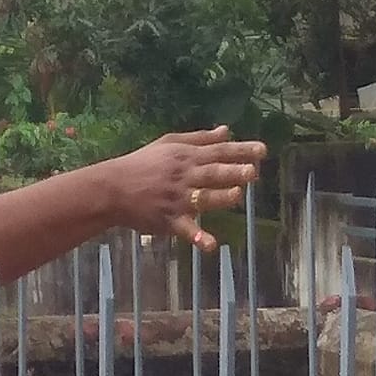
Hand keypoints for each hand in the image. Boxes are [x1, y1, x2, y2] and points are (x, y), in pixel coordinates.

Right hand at [110, 127, 266, 252]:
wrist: (112, 188)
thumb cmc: (142, 164)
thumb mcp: (169, 143)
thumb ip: (200, 139)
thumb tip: (227, 131)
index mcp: (186, 156)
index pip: (219, 152)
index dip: (241, 151)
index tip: (263, 151)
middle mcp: (184, 176)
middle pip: (212, 173)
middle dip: (233, 171)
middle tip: (254, 172)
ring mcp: (177, 199)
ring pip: (202, 198)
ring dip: (219, 197)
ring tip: (237, 195)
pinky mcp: (169, 220)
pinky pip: (185, 229)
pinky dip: (197, 237)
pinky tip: (210, 245)